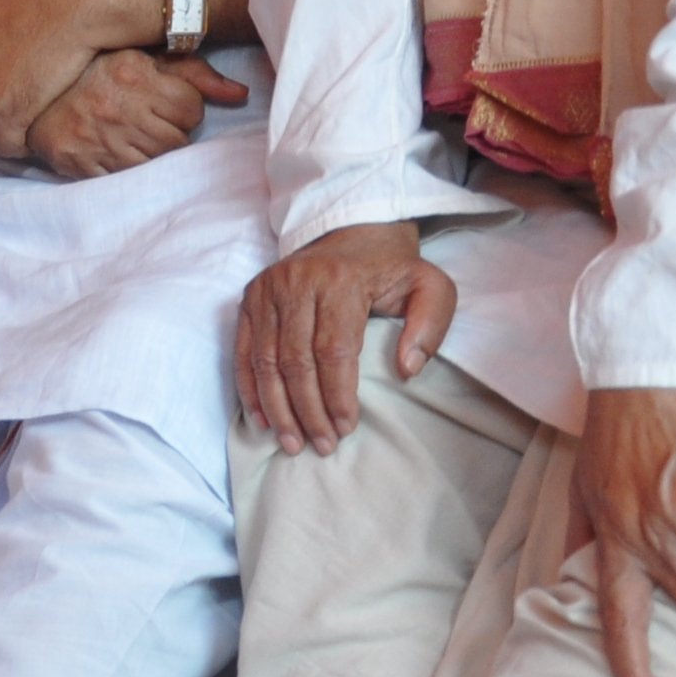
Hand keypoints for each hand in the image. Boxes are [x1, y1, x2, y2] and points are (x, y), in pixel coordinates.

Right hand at [25, 50, 246, 178]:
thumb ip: (194, 73)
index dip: (182, 106)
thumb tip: (241, 94)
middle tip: (146, 119)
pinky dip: (126, 168)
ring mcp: (99, 140)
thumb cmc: (95, 70)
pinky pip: (125, 178)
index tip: (164, 101)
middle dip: (169, 131)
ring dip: (150, 151)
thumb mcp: (142, 58)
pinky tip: (116, 150)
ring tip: (131, 133)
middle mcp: (118, 109)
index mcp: (134, 76)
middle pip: (176, 139)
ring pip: (155, 161)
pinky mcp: (82, 164)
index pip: (191, 107)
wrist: (33, 91)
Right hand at [236, 220, 455, 453]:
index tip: (346, 429)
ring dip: (276, 406)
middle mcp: (295, 283)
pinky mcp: (250, 297)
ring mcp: (267, 289)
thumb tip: (406, 370)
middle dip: (306, 410)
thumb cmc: (393, 269)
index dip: (337, 395)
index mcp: (340, 283)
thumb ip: (429, 328)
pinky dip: (248, 386)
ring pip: (265, 359)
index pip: (333, 350)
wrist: (353, 230)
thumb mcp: (431, 288)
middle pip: (295, 360)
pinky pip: (244, 348)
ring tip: (291, 442)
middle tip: (321, 446)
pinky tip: (261, 417)